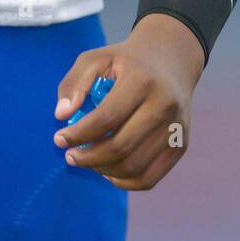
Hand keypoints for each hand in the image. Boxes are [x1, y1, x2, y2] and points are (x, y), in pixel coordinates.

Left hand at [52, 13, 204, 190]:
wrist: (170, 60)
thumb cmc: (125, 62)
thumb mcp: (96, 59)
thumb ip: (74, 83)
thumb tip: (61, 115)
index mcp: (142, 80)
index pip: (107, 117)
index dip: (79, 133)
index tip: (59, 140)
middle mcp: (164, 105)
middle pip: (121, 146)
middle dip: (88, 157)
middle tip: (70, 156)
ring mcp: (176, 128)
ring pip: (134, 166)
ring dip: (103, 170)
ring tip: (86, 161)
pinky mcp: (181, 144)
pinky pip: (150, 177)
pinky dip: (124, 181)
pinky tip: (107, 170)